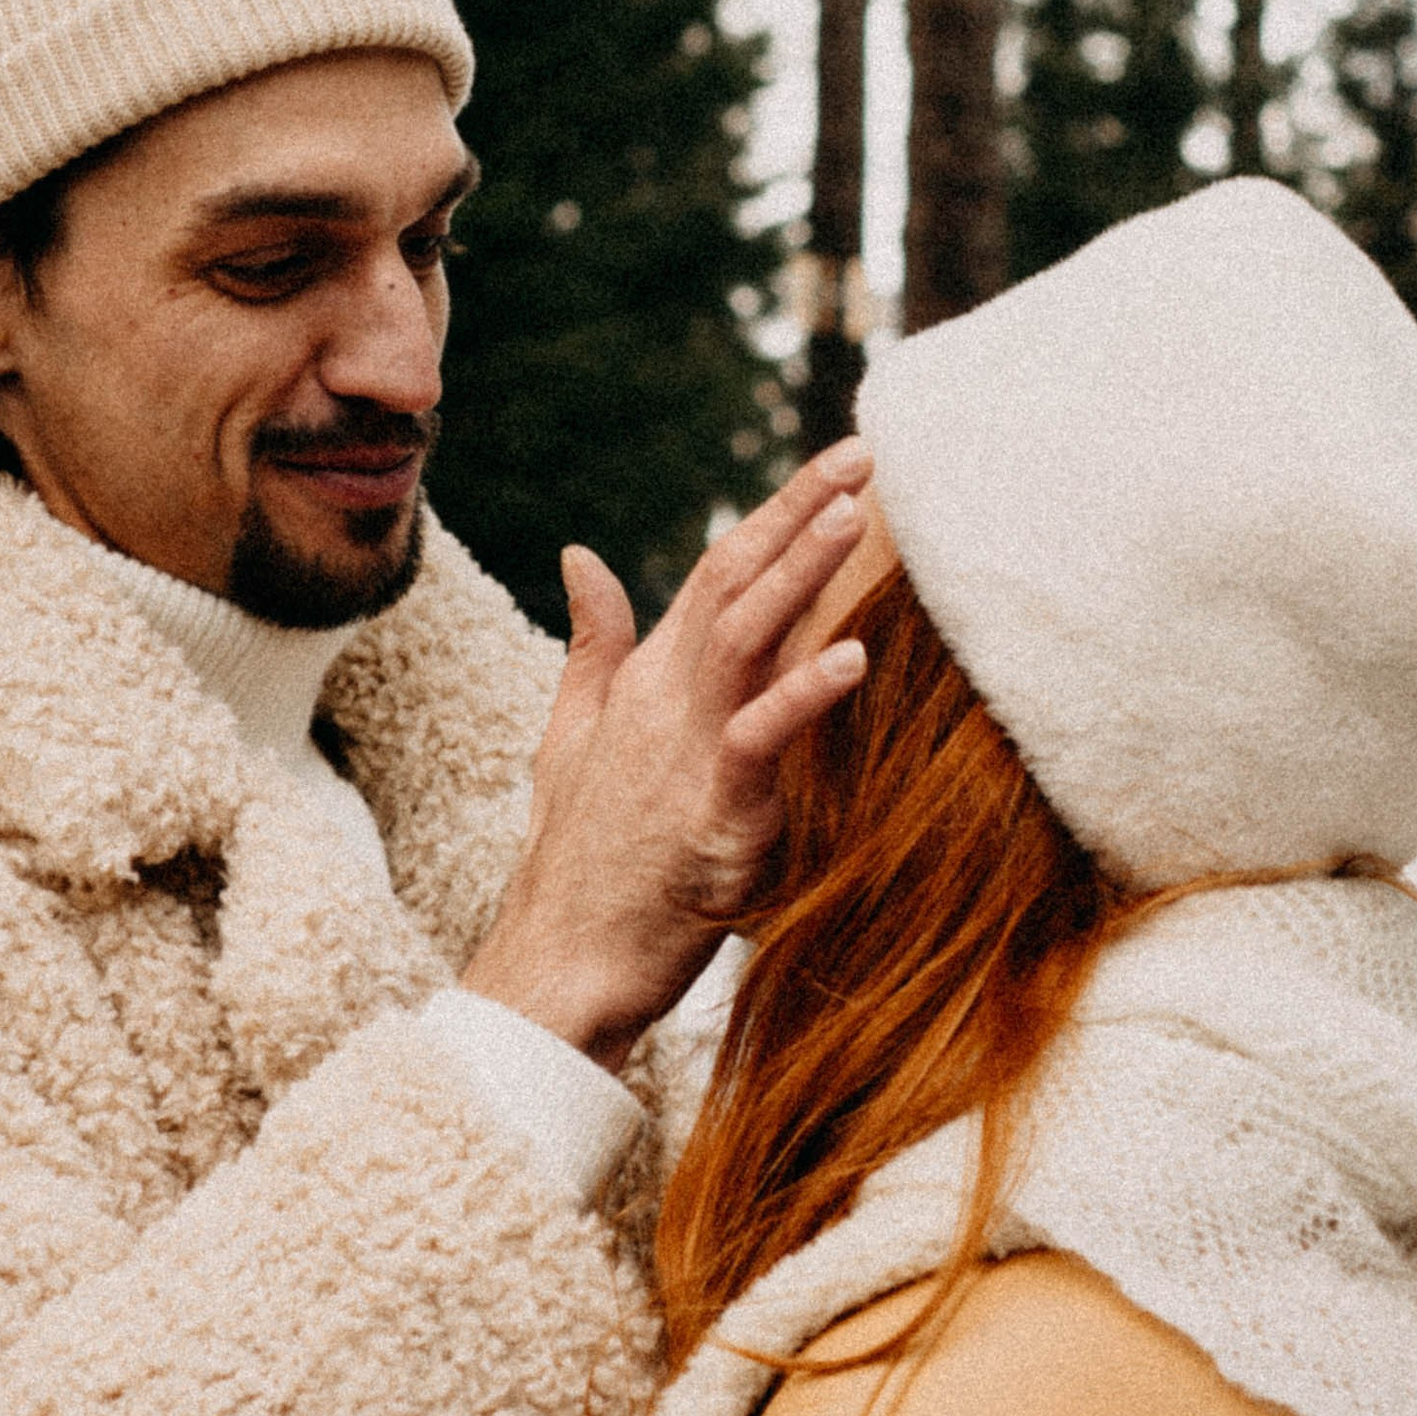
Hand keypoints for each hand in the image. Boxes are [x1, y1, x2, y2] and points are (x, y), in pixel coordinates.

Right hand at [461, 442, 875, 1072]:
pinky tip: (852, 659)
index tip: (838, 463)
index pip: (717, 570)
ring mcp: (685, 752)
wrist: (556, 963)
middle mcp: (667, 698)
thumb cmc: (578, 855)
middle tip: (860, 452)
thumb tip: (580, 555)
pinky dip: (802, 696)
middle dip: (799, 512)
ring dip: (800, 573)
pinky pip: (758, 742)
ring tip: (854, 517)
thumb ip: (593, 644)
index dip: (777, 511)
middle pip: (734, 581)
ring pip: (745, 637)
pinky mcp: (710, 815)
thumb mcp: (574, 735)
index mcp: (649, 677)